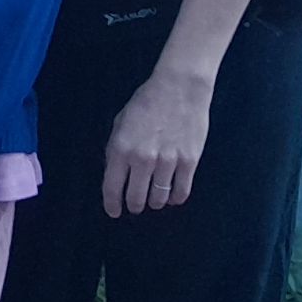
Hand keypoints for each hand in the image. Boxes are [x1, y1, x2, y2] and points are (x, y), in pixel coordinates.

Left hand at [103, 63, 212, 217]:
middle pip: (137, 197)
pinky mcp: (189, 161)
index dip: (112, 204)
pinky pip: (181, 191)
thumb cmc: (145, 103)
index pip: (112, 187)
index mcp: (121, 148)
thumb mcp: (120, 123)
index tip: (114, 212)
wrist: (178, 89)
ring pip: (159, 197)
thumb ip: (116, 149)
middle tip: (135, 206)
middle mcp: (143, 159)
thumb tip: (115, 174)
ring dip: (154, 202)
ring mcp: (167, 161)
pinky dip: (175, 198)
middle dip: (134, 206)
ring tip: (153, 200)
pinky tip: (171, 196)